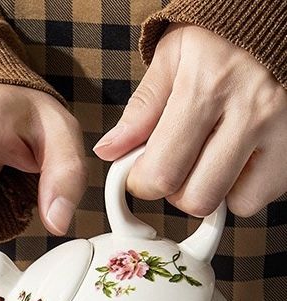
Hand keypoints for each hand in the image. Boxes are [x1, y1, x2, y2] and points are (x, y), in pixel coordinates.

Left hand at [94, 24, 286, 218]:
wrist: (279, 18)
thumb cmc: (224, 36)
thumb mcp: (175, 55)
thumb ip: (141, 107)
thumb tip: (109, 150)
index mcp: (208, 87)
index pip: (161, 172)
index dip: (142, 183)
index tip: (142, 171)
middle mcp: (250, 111)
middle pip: (195, 198)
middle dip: (175, 190)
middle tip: (176, 164)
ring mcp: (279, 131)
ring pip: (228, 204)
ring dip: (209, 191)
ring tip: (208, 158)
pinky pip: (256, 198)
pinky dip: (239, 189)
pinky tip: (236, 159)